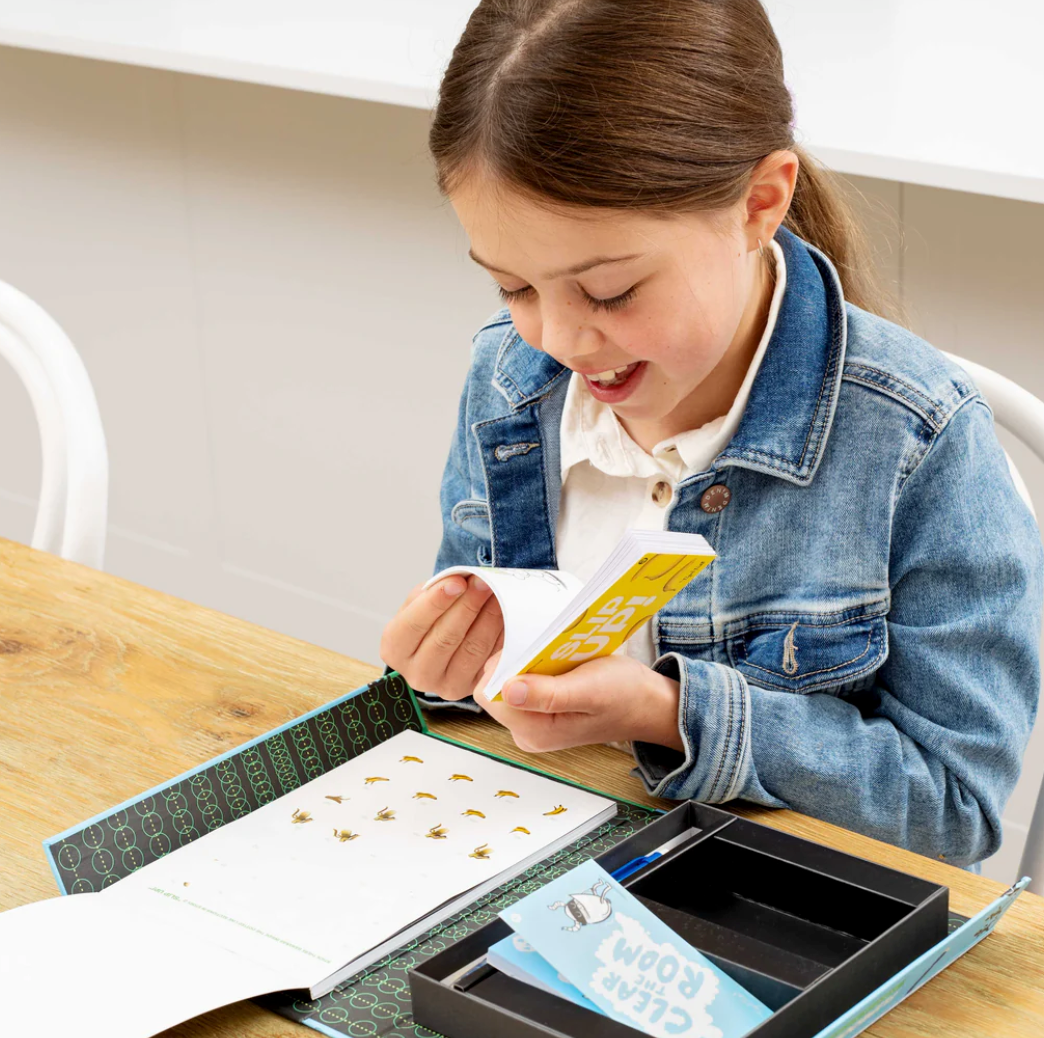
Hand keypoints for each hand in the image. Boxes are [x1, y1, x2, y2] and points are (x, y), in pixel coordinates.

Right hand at [379, 575, 503, 700]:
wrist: (441, 644)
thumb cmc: (428, 619)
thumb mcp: (421, 602)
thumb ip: (433, 591)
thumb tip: (460, 578)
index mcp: (395, 649)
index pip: (414, 624)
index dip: (436, 601)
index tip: (458, 581)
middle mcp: (417, 674)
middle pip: (445, 638)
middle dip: (467, 606)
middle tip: (484, 583)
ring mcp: (446, 686)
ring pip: (471, 650)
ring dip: (488, 618)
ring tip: (498, 594)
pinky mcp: (472, 688)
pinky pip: (491, 660)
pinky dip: (500, 635)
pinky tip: (508, 615)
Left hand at [477, 654, 683, 753]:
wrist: (647, 704)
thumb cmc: (625, 695)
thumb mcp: (588, 690)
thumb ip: (548, 695)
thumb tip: (508, 691)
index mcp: (535, 732)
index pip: (490, 694)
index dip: (503, 666)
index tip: (531, 651)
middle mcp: (527, 732)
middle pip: (496, 688)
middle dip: (515, 663)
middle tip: (548, 652)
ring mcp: (532, 724)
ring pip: (507, 683)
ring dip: (526, 663)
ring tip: (556, 658)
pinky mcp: (539, 713)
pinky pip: (522, 684)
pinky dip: (536, 668)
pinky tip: (558, 664)